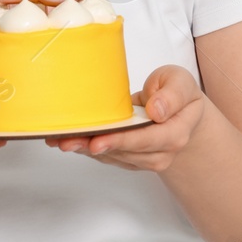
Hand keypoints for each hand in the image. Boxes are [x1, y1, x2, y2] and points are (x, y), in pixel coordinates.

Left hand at [47, 65, 205, 171]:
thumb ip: (172, 95)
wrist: (182, 113)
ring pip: (111, 156)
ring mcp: (144, 159)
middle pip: (123, 152)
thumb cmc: (179, 94)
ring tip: (60, 139)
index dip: (121, 141)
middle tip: (67, 141)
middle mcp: (160, 153)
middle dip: (93, 146)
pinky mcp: (129, 158)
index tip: (98, 141)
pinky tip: (67, 140)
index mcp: (176, 134)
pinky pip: (106, 155)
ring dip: (84, 148)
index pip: (146, 140)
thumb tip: (156, 110)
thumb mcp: (181, 83)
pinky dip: (85, 147)